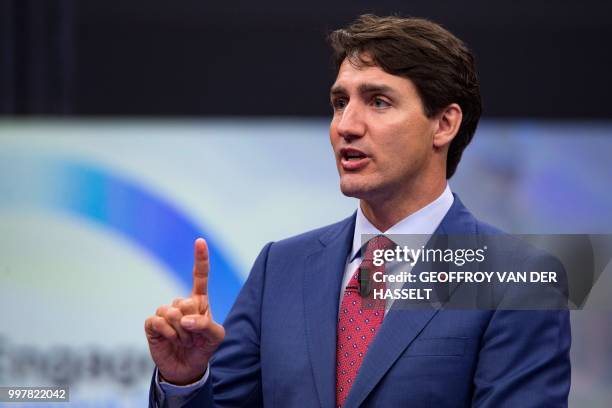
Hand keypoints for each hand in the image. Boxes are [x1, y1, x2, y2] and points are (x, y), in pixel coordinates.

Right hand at [145, 238, 224, 384]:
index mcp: (199, 300)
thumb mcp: (216, 337)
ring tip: (182, 340)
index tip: (200, 240)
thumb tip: (186, 320)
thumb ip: (206, 325)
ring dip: (179, 331)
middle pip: (184, 302)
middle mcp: (181, 303)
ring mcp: (165, 312)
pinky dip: (166, 333)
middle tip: (192, 337)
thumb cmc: (203, 347)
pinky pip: (158, 322)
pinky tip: (169, 340)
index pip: (199, 276)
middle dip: (191, 324)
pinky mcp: (152, 324)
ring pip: (171, 312)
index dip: (200, 258)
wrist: (187, 367)